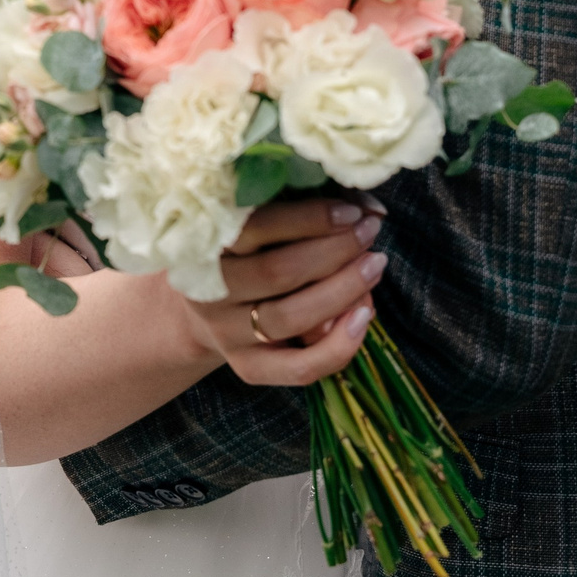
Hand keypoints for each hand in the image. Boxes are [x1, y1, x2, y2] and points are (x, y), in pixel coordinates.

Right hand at [178, 196, 386, 387]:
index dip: (309, 219)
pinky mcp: (246, 366)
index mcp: (202, 243)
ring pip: (289, 317)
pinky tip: (363, 315)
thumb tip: (371, 210)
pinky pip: (298, 367)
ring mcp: (226, 333)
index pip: (255, 227)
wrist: (205, 309)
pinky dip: (338, 345)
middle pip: (276, 272)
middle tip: (369, 231)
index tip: (351, 211)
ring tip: (374, 265)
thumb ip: (309, 209)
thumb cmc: (245, 250)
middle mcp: (208, 291)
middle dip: (334, 250)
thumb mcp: (262, 222)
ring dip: (342, 290)